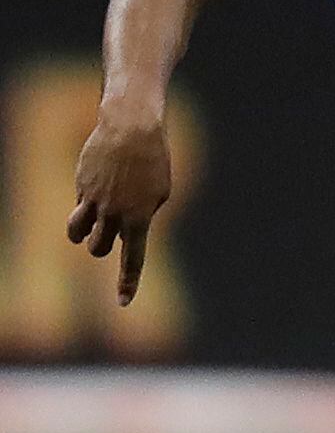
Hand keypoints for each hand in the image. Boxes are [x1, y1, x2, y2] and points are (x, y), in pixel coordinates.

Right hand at [67, 109, 171, 305]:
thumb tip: (123, 233)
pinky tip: (98, 184)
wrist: (132, 129)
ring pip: (76, 233)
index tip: (123, 303)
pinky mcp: (81, 187)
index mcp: (140, 218)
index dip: (128, 282)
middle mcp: (114, 214)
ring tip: (87, 229)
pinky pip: (80, 205)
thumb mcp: (160, 192)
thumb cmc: (154, 161)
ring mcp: (94, 201)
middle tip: (110, 233)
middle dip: (101, 247)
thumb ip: (143, 217)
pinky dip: (87, 203)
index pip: (133, 258)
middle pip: (98, 248)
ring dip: (82, 235)